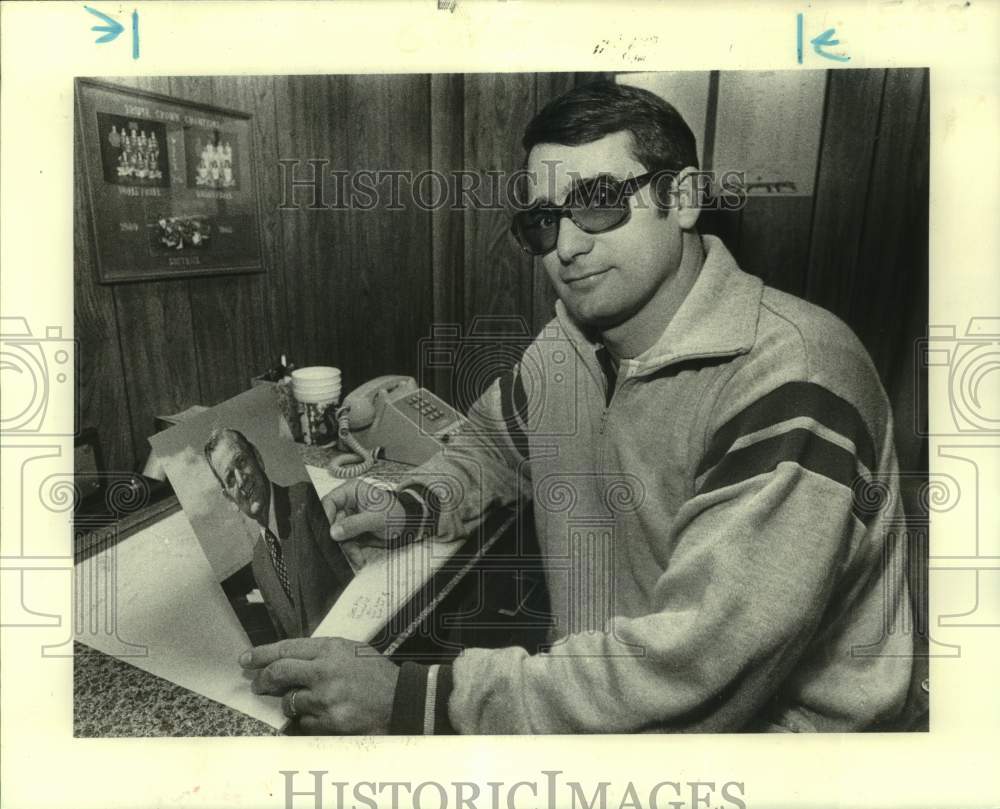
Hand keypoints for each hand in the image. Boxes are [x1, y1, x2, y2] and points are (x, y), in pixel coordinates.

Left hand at [240, 637, 398, 734]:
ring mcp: (325, 698)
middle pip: (279, 673)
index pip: (286, 649)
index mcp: (331, 649)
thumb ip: (322, 653)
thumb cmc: (376, 674)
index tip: (246, 658)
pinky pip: (304, 722)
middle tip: (258, 684)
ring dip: (292, 703)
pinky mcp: (329, 721)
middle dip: (263, 679)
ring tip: (309, 700)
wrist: (401, 699)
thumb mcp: (351, 651)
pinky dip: (308, 719)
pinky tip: (325, 714)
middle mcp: (325, 671)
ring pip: (290, 702)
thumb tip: (290, 659)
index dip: (262, 654)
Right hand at [322, 479, 412, 548]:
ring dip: (345, 547)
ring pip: (337, 534)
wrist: (408, 525)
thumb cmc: (396, 513)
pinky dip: (351, 551)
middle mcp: (347, 503)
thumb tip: (334, 531)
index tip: (327, 531)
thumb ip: (355, 524)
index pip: (329, 501)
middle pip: (331, 520)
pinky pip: (345, 542)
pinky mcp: (352, 531)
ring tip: (356, 556)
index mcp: (351, 491)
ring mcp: (349, 518)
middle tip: (340, 547)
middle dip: (337, 536)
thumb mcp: (377, 518)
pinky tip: (358, 558)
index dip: (325, 515)